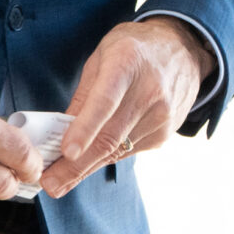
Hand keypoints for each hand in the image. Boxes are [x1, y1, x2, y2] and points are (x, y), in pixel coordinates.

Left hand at [40, 18, 214, 198]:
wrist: (183, 49)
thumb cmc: (134, 51)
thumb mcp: (102, 57)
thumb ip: (83, 95)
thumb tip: (60, 134)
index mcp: (127, 63)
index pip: (106, 101)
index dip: (86, 128)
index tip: (66, 153)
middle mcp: (150, 91)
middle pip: (109, 137)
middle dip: (76, 166)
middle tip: (50, 183)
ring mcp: (162, 116)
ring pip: (116, 151)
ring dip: (86, 167)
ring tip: (61, 178)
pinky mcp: (165, 134)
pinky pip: (127, 152)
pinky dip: (106, 157)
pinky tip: (91, 158)